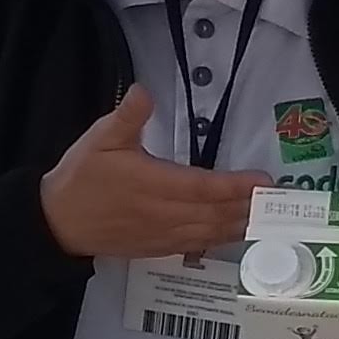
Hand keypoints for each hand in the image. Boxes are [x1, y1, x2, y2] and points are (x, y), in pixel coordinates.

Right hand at [39, 86, 264, 261]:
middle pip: (216, 213)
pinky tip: (238, 231)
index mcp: (152, 185)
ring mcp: (163, 235)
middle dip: (250, 206)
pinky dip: (222, 238)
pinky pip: (199, 244)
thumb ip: (126, 116)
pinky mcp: (160, 248)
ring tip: (268, 215)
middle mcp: (163, 214)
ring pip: (211, 232)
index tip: (264, 180)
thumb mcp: (98, 139)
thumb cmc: (81, 178)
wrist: (58, 224)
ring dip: (241, 224)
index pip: (203, 187)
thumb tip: (145, 91)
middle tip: (280, 199)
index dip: (236, 186)